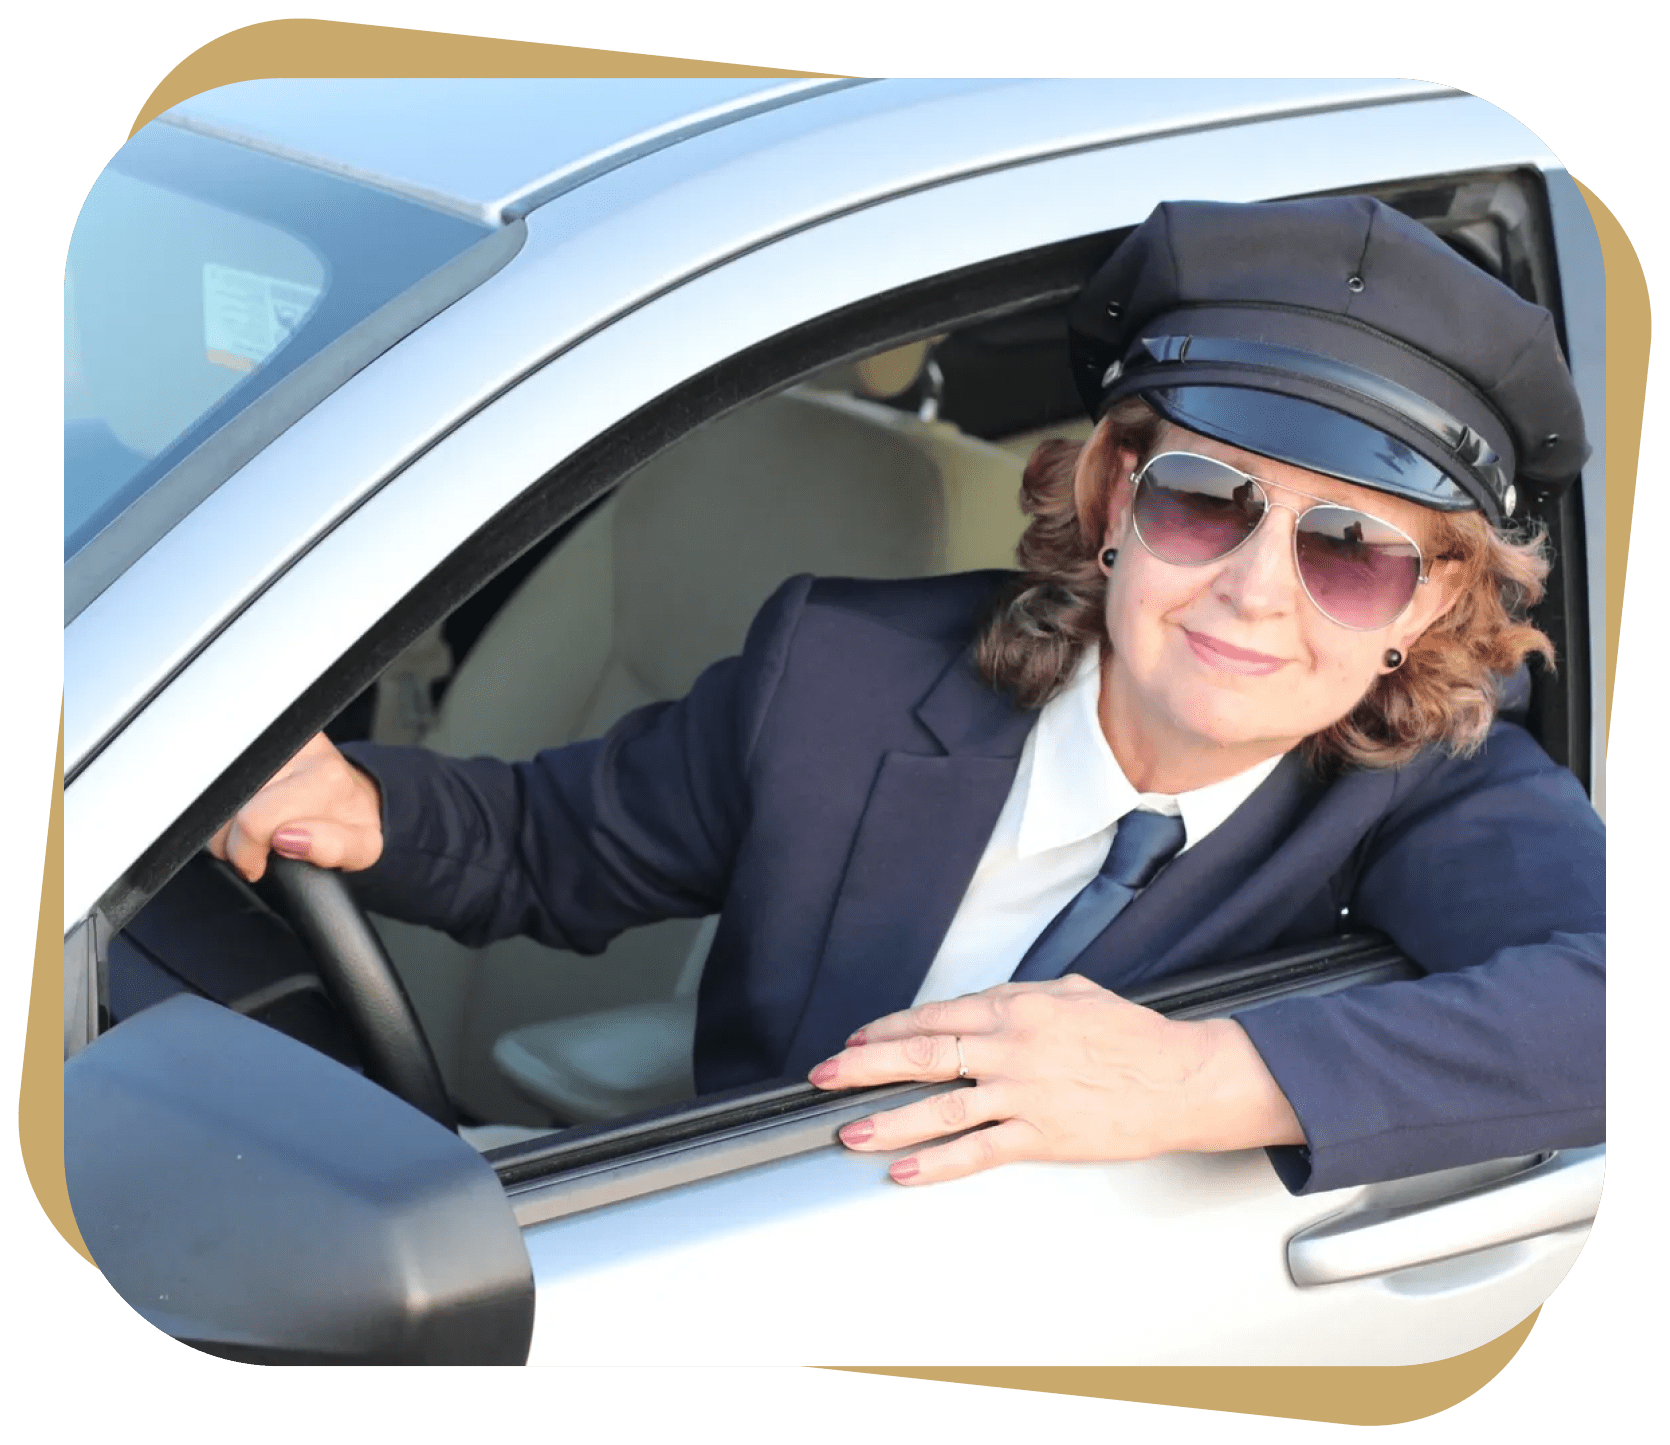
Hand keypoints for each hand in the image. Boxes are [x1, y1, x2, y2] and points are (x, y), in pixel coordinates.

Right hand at [208, 733, 384, 881]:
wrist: (352, 791)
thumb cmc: (350, 823)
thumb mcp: (361, 848)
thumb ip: (332, 848)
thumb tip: (287, 838)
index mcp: (325, 777)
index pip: (253, 821)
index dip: (248, 854)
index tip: (261, 863)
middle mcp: (299, 750)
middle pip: (230, 810)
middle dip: (235, 843)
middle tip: (258, 851)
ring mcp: (272, 741)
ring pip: (216, 798)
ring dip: (227, 826)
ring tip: (258, 830)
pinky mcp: (254, 736)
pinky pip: (216, 781)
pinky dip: (223, 807)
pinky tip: (247, 810)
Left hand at [807, 974, 1303, 1184]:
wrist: (1183, 1078)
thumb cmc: (1133, 1036)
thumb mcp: (1070, 993)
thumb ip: (1019, 997)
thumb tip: (980, 1005)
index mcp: (1015, 1008)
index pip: (934, 1016)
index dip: (887, 1028)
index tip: (857, 1039)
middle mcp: (1011, 1046)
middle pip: (922, 1053)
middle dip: (864, 1065)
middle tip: (825, 1075)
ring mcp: (1023, 1093)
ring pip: (939, 1105)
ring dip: (887, 1120)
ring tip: (848, 1132)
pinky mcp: (1042, 1135)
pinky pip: (978, 1151)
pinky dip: (937, 1162)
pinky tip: (906, 1171)